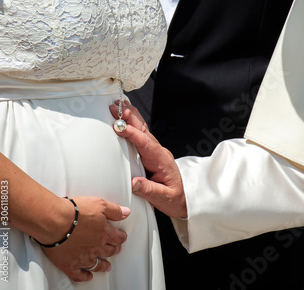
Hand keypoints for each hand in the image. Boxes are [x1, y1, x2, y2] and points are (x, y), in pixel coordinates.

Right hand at [40, 196, 128, 281]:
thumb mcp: (100, 204)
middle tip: (116, 250)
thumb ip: (115, 210)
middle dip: (114, 250)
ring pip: (97, 265)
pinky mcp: (69, 264)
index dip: (121, 238)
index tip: (121, 238)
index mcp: (104, 233)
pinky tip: (88, 276)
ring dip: (103, 266)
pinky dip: (84, 277)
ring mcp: (83, 258)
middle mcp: (96, 247)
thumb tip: (127, 213)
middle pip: (109, 251)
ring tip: (106, 266)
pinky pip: (79, 275)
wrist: (55, 221)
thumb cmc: (76, 211)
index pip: (118, 238)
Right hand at [109, 101, 186, 217]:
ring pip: (143, 130)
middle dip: (131, 117)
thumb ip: (149, 190)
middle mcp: (158, 152)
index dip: (133, 134)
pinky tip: (127, 118)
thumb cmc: (176, 198)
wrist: (186, 198)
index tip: (121, 127)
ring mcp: (155, 152)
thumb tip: (134, 183)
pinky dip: (134, 125)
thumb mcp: (163, 198)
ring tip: (120, 105)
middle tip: (117, 106)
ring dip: (132, 117)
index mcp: (161, 160)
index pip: (146, 145)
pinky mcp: (150, 153)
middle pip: (144, 131)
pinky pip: (141, 136)